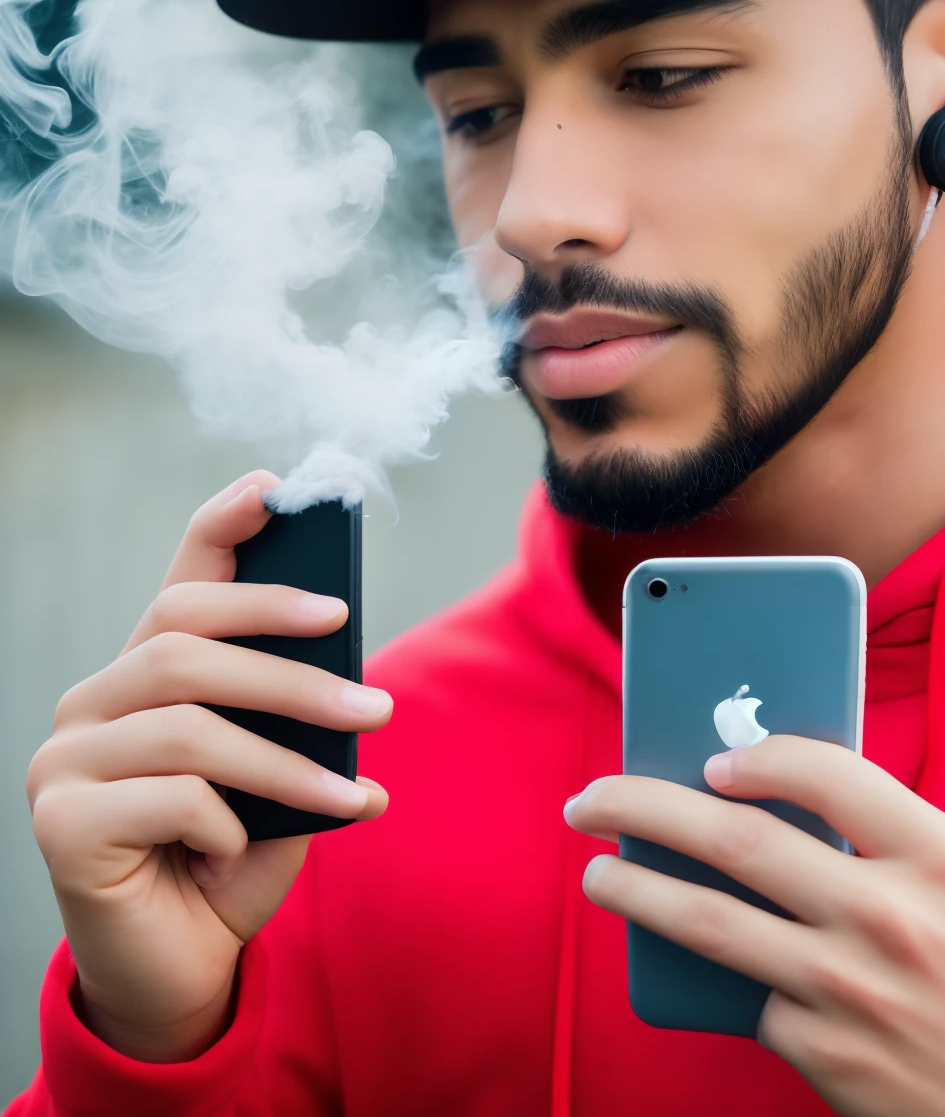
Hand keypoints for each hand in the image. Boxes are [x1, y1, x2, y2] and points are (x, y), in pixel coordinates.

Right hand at [26, 474, 392, 1062]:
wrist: (186, 968)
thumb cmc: (236, 856)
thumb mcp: (284, 778)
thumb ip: (299, 723)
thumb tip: (355, 678)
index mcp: (149, 676)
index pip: (182, 580)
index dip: (224, 526)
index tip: (276, 490)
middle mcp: (94, 702)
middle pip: (186, 639)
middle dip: (290, 663)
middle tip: (371, 699)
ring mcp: (65, 759)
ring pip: (190, 722)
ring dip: (286, 756)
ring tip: (351, 784)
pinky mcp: (60, 822)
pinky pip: (169, 795)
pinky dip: (227, 819)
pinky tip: (234, 850)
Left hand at [565, 737, 944, 1116]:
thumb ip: (893, 829)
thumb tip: (778, 790)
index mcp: (942, 857)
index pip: (828, 774)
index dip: (758, 755)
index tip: (712, 759)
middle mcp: (892, 917)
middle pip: (739, 840)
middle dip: (645, 808)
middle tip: (592, 797)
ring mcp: (850, 989)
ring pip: (710, 921)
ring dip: (635, 890)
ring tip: (597, 873)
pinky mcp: (821, 1051)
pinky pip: (747, 995)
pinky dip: (715, 971)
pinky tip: (688, 954)